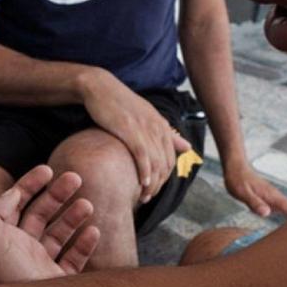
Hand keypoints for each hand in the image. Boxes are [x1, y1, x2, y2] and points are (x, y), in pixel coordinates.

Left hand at [0, 165, 100, 283]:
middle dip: (57, 194)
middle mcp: (20, 251)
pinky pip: (74, 258)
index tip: (48, 168)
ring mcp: (40, 267)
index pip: (15, 203)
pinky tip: (93, 230)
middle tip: (75, 177)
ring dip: (74, 215)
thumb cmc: (5, 280)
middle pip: (40, 214)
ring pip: (59, 233)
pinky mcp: (59, 283)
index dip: (29, 184)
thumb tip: (9, 194)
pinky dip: (85, 242)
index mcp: (2, 239)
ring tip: (88, 205)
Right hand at [81, 69, 190, 203]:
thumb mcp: (146, 117)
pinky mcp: (130, 130)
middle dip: (159, 185)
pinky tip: (141, 183)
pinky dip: (144, 171)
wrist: (99, 88)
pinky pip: (142, 155)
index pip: (171, 159)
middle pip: (165, 164)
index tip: (153, 190)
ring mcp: (144, 129)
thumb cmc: (119, 104)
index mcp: (161, 126)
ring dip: (152, 183)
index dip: (164, 179)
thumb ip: (168, 134)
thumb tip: (188, 148)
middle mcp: (157, 128)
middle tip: (148, 198)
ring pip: (156, 163)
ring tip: (144, 197)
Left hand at [224, 161, 286, 217]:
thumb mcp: (243, 193)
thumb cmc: (238, 180)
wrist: (236, 169)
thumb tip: (266, 213)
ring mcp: (274, 199)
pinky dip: (286, 217)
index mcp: (272, 196)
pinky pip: (282, 209)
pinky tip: (286, 227)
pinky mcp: (270, 200)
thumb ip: (254, 202)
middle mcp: (276, 198)